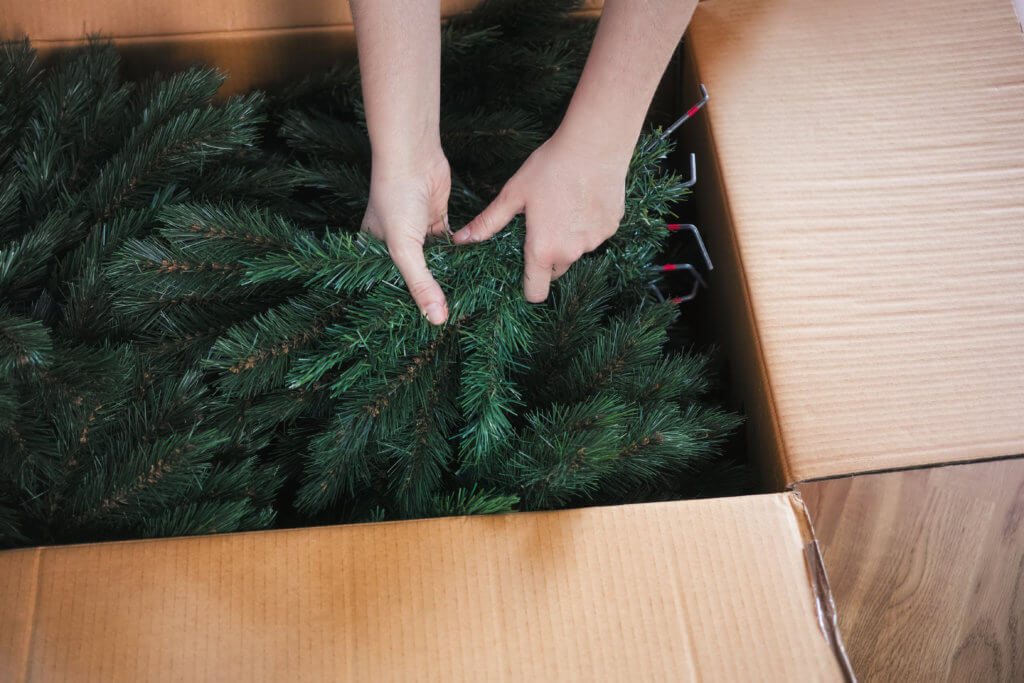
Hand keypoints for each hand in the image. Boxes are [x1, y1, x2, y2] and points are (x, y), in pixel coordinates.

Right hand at [361, 149, 450, 323]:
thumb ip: (421, 284)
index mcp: (376, 252)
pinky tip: (471, 272)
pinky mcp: (437, 221)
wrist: (412, 156)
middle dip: (432, 292)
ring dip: (448, 275)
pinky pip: (449, 246)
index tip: (428, 325)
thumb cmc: (396, 198)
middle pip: (416, 275)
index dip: (408, 304)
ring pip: (435, 262)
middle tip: (452, 316)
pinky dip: (459, 257)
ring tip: (464, 300)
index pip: (392, 286)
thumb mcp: (404, 248)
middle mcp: (395, 244)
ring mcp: (417, 233)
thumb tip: (437, 318)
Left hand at [452, 129, 626, 301]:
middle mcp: (571, 252)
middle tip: (541, 226)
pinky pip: (595, 234)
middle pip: (556, 270)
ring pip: (577, 250)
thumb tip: (459, 239)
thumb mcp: (513, 195)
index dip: (528, 287)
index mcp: (543, 250)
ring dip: (569, 239)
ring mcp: (595, 241)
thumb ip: (488, 222)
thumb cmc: (549, 168)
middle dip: (547, 257)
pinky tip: (582, 199)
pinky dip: (588, 224)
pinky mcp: (611, 227)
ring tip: (563, 206)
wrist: (594, 145)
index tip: (524, 272)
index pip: (536, 292)